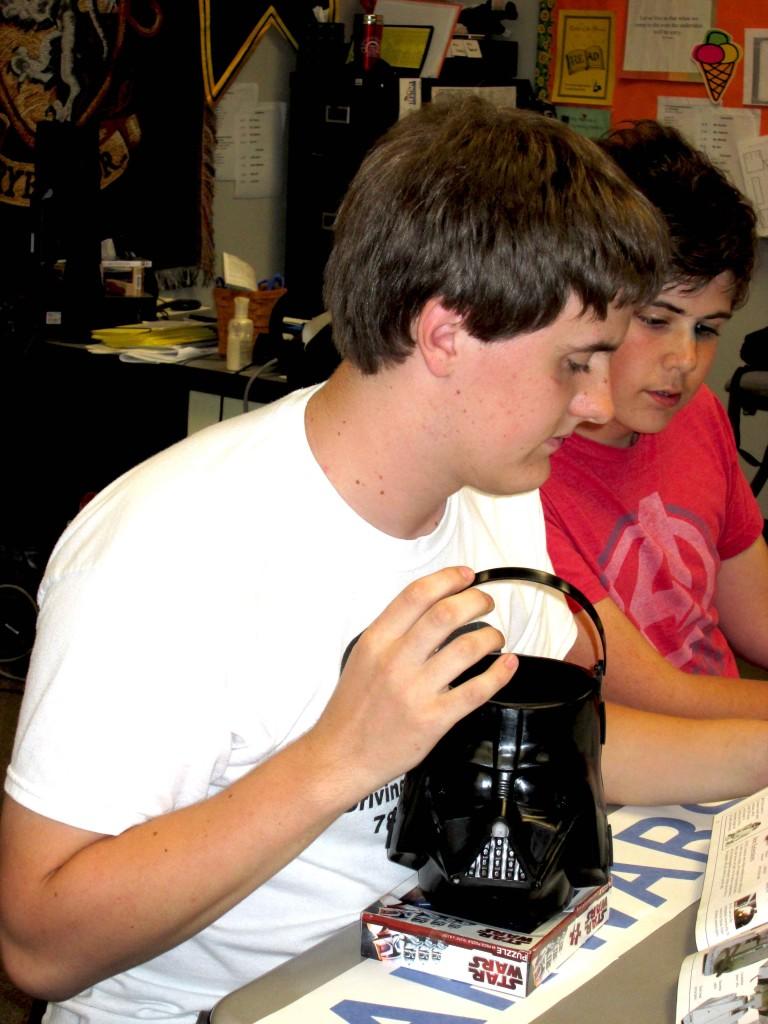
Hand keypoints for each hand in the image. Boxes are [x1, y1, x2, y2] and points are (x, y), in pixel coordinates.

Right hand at [307, 566, 517, 798]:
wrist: (341, 755)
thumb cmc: (353, 707)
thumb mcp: (363, 657)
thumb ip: (393, 633)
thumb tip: (433, 608)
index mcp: (377, 641)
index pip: (416, 595)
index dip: (447, 579)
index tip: (466, 576)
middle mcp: (396, 661)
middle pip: (446, 614)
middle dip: (475, 600)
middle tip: (486, 602)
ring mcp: (415, 691)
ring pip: (466, 648)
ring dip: (490, 635)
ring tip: (494, 636)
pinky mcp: (433, 720)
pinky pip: (476, 690)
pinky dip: (499, 673)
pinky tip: (507, 665)